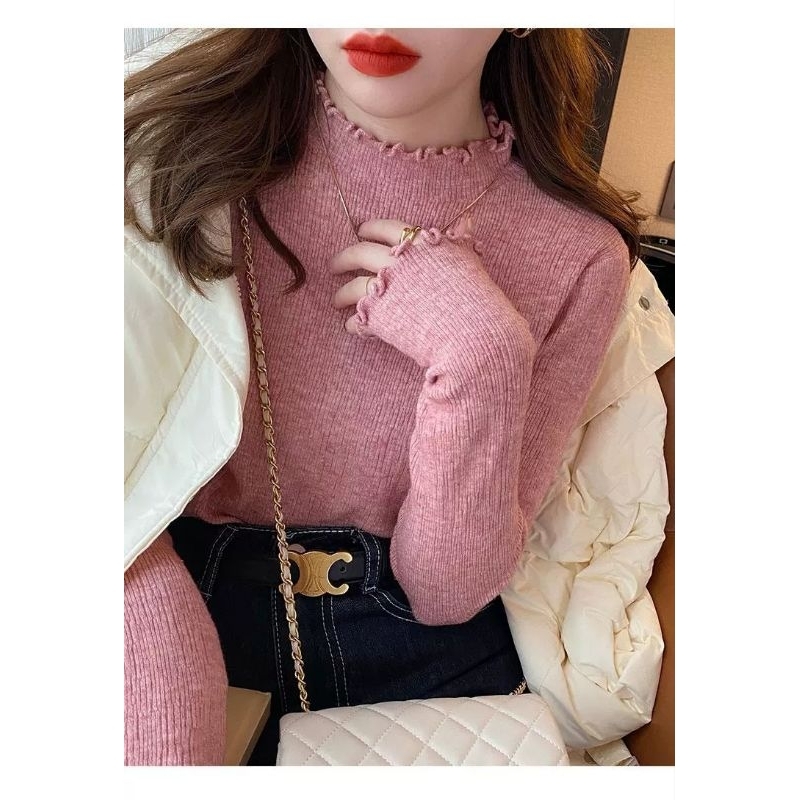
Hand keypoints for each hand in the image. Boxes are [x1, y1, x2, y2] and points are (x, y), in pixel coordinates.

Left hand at [328, 215, 533, 370]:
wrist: (474, 335)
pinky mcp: (378, 319)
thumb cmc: (478, 300)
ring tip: (336, 301)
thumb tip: (467, 220)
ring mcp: (386, 290)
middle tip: (335, 266)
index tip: (361, 231)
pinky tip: (353, 327)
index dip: (371, 228)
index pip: (388, 228)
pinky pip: (358, 319)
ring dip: (341, 294)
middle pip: (359, 253)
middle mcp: (398, 262)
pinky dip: (353, 323)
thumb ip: (461, 243)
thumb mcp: (470, 263)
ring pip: (352, 287)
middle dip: (343, 258)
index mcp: (420, 244)